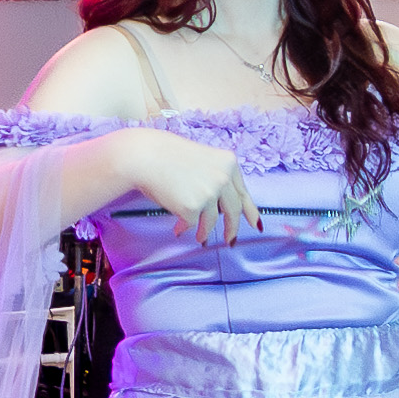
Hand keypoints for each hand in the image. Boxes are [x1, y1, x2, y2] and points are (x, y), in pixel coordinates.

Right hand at [123, 123, 255, 246]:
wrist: (143, 156)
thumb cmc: (166, 157)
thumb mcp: (201, 161)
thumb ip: (216, 178)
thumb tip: (222, 208)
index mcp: (228, 163)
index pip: (243, 192)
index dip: (250, 211)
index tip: (255, 224)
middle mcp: (223, 177)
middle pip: (234, 210)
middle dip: (232, 229)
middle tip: (230, 241)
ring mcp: (210, 192)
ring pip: (213, 221)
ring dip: (206, 232)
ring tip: (200, 238)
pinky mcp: (193, 207)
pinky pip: (193, 224)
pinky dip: (186, 228)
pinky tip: (178, 228)